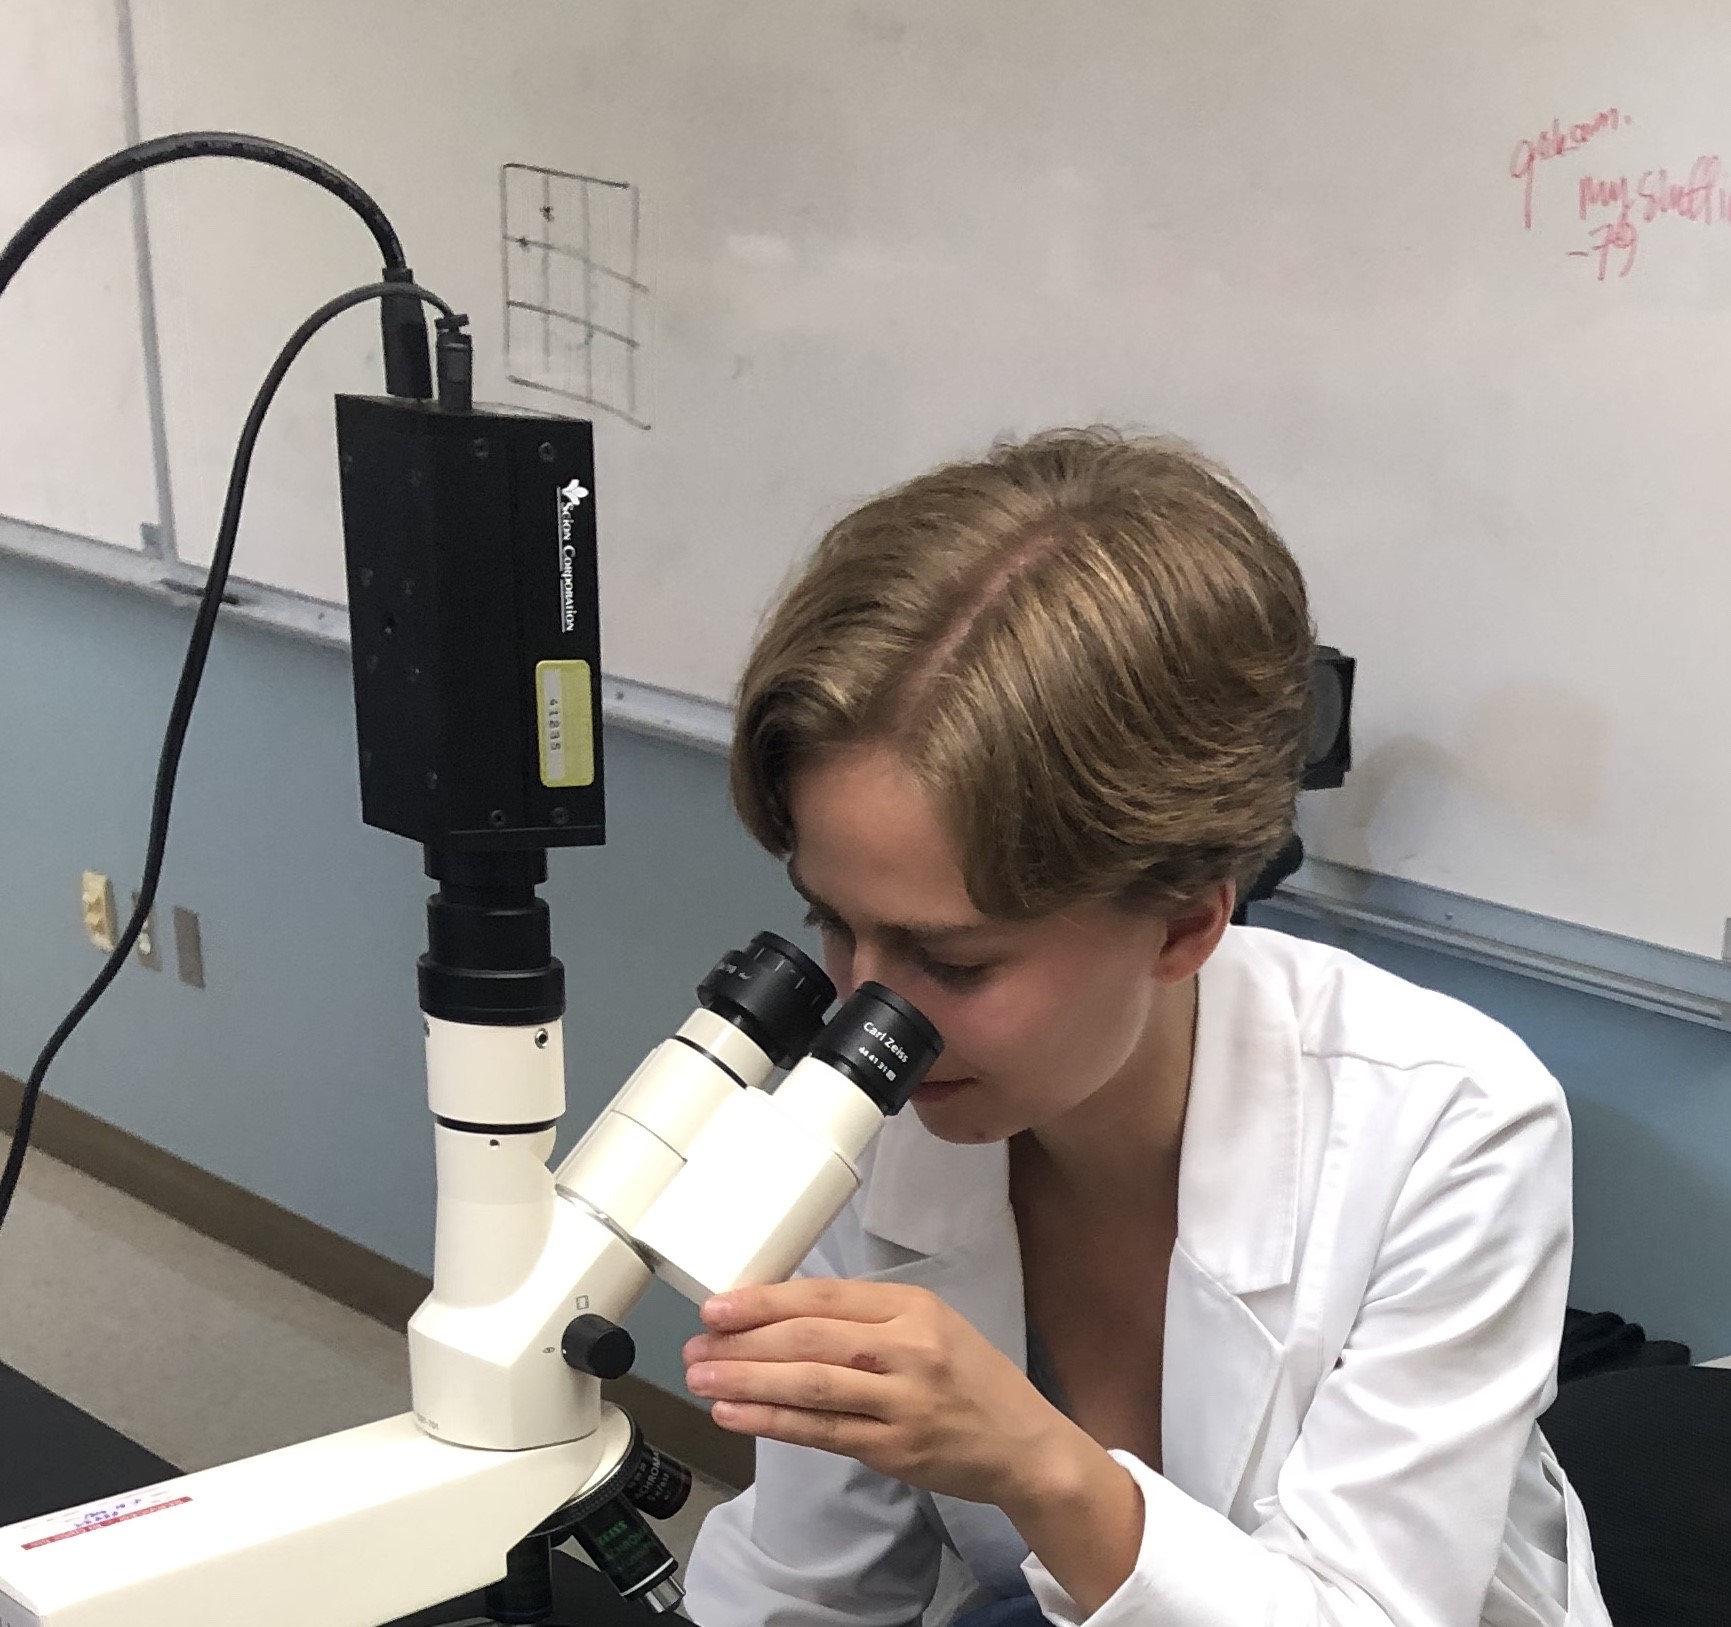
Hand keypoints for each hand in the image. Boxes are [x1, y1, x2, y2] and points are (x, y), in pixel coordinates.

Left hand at [682, 1278, 1076, 1507]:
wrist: (1023, 1444)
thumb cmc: (969, 1378)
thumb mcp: (931, 1323)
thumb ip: (867, 1317)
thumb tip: (781, 1311)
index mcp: (913, 1306)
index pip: (825, 1296)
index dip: (765, 1301)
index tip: (719, 1306)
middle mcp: (908, 1349)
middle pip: (810, 1338)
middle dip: (744, 1342)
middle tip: (697, 1344)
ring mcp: (902, 1402)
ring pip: (809, 1385)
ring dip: (747, 1382)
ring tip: (702, 1378)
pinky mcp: (894, 1449)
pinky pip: (821, 1431)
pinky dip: (772, 1423)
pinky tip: (736, 1414)